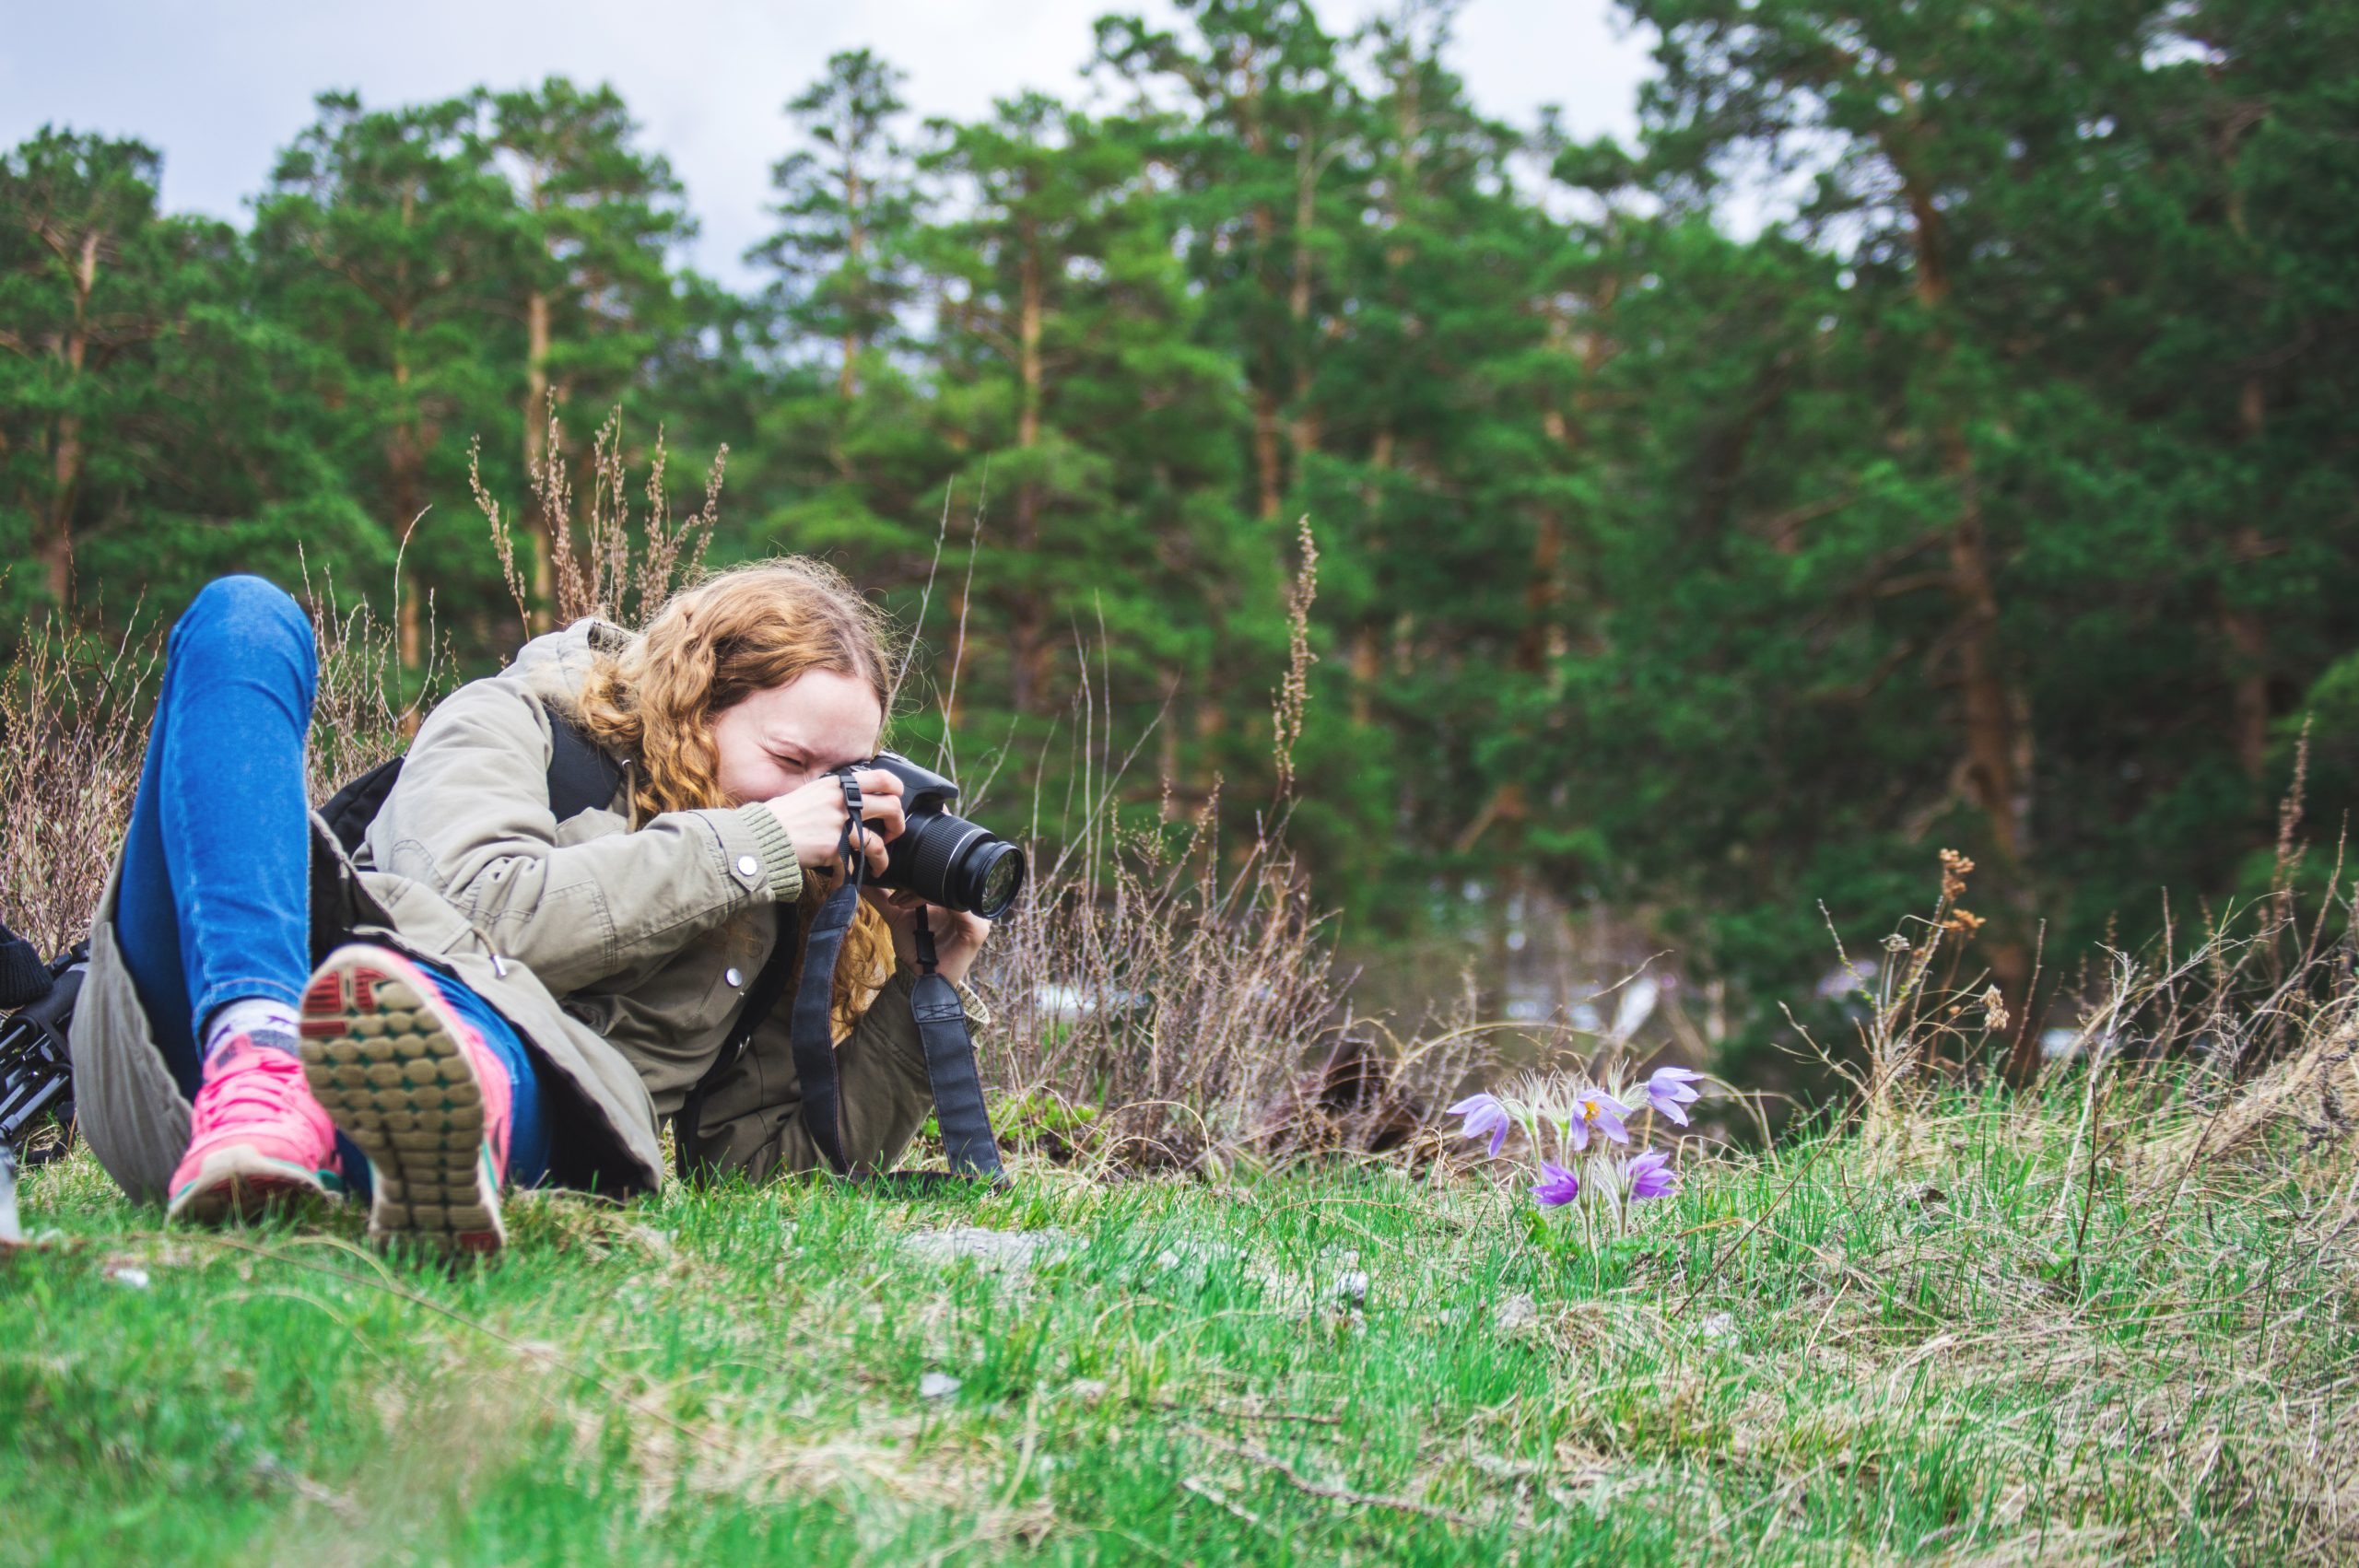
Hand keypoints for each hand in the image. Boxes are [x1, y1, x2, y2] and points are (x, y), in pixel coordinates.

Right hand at [762, 770, 905, 884]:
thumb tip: (850, 805)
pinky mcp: (834, 848)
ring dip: (882, 859)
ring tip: (878, 867)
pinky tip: (842, 882)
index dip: (897, 789)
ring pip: (877, 843)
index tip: (898, 800)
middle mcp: (842, 801)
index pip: (881, 777)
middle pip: (891, 808)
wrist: (762, 837)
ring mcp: (839, 825)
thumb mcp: (809, 795)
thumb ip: (832, 798)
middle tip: (890, 836)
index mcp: (837, 785)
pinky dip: (847, 878)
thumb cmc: (780, 818)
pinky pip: (852, 867)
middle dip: (897, 826)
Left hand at [861, 884, 991, 986]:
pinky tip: (918, 913)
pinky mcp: (978, 930)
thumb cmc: (914, 949)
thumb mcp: (897, 916)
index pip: (940, 875)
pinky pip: (961, 908)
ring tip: (902, 906)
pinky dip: (936, 905)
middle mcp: (968, 905)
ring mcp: (977, 918)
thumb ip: (883, 897)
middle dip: (916, 885)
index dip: (914, 879)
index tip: (894, 894)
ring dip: (923, 894)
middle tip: (896, 899)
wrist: (919, 980)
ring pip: (951, 891)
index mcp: (954, 899)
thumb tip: (862, 878)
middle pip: (946, 881)